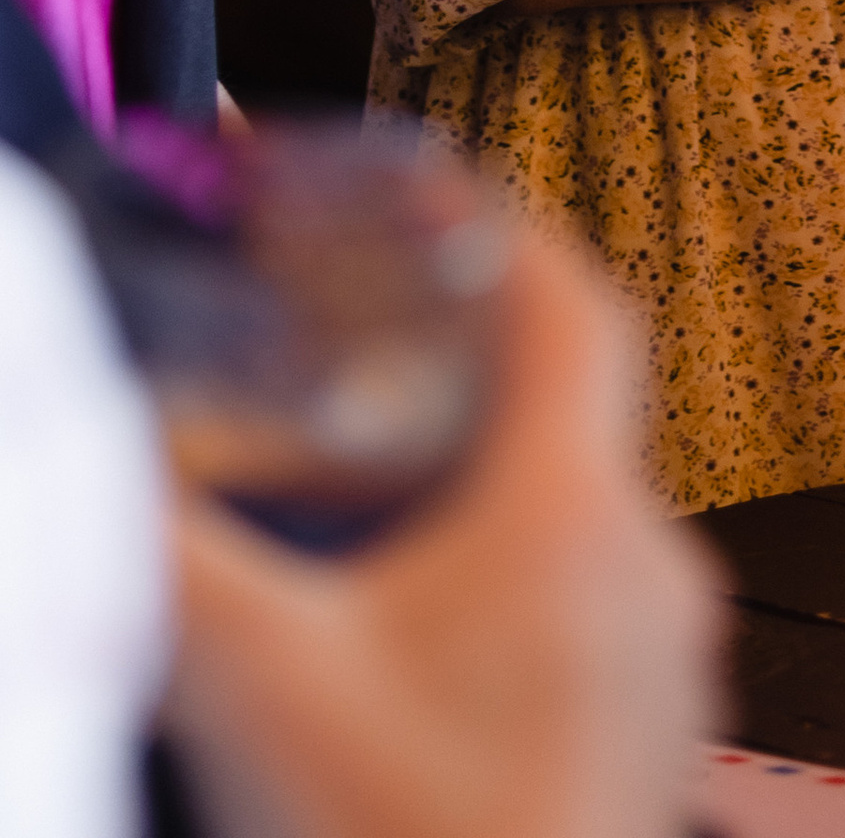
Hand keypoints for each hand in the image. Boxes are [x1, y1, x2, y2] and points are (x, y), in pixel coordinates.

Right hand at [163, 217, 721, 837]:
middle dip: (452, 376)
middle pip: (567, 417)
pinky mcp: (637, 766)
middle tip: (348, 363)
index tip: (423, 196)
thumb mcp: (255, 690)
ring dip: (470, 503)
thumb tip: (66, 454)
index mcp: (577, 522)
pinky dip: (491, 607)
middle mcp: (650, 582)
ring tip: (359, 512)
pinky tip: (400, 659)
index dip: (498, 229)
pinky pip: (577, 633)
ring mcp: (661, 682)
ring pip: (571, 533)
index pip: (572, 306)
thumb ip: (159, 551)